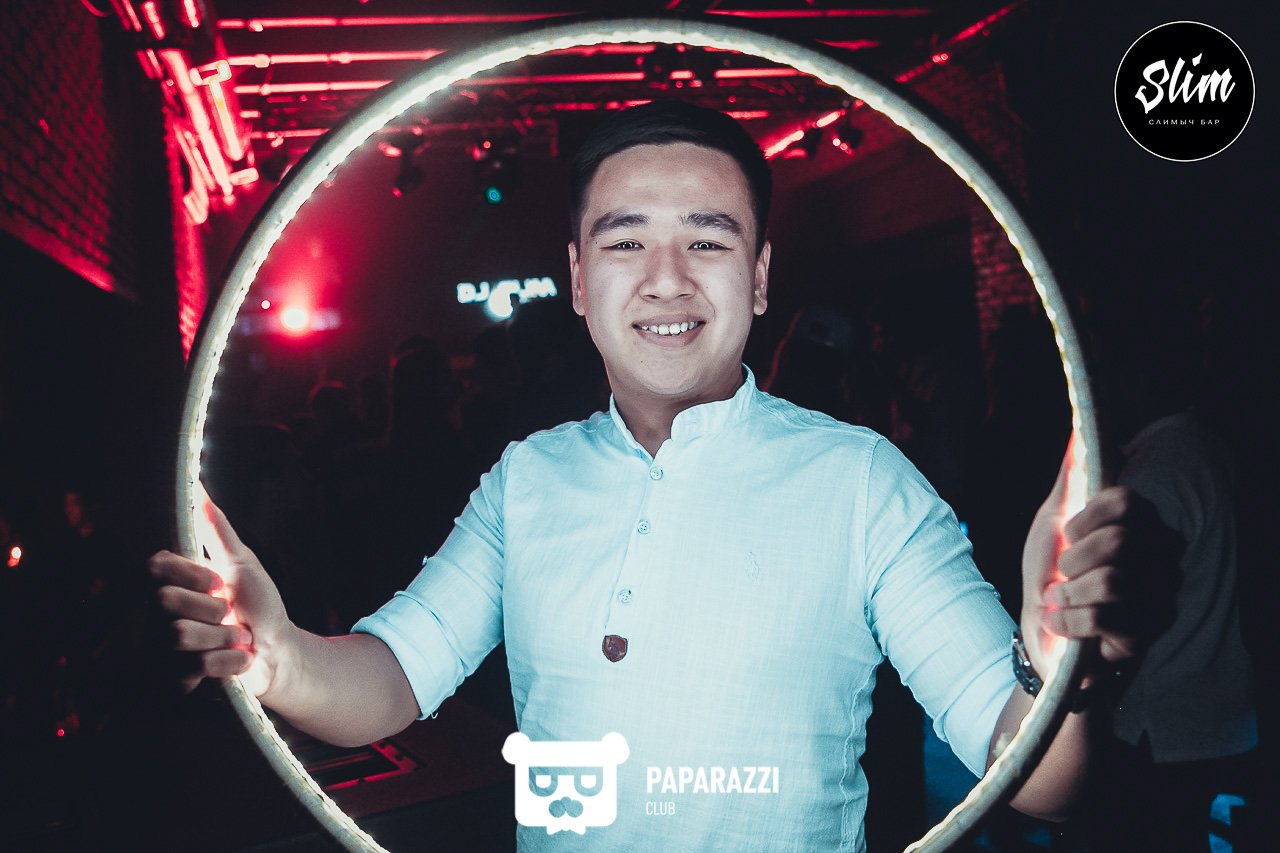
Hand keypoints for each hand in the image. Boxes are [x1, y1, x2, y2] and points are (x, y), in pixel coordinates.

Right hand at [149, 489, 291, 696]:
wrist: (278, 651)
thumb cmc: (260, 605)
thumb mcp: (242, 563)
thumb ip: (218, 529)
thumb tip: (199, 489)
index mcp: (172, 584)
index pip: (155, 567)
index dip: (195, 576)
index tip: (220, 583)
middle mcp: (159, 616)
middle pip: (166, 602)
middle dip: (214, 609)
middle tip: (229, 615)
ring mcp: (163, 650)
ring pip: (179, 635)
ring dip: (224, 637)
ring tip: (234, 638)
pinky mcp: (175, 680)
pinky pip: (195, 667)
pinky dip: (230, 662)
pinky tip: (236, 662)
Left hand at [1020, 434, 1176, 678]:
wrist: (1039, 634)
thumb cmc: (1050, 574)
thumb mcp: (1053, 523)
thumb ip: (1069, 481)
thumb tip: (1078, 434)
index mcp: (1143, 528)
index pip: (1127, 502)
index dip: (1086, 518)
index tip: (1067, 534)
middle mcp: (1162, 561)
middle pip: (1119, 540)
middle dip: (1073, 559)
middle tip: (1064, 573)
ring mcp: (1158, 601)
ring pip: (1112, 581)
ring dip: (1068, 591)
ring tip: (1061, 599)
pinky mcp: (1144, 638)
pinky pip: (1100, 618)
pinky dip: (1066, 620)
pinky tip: (1062, 623)